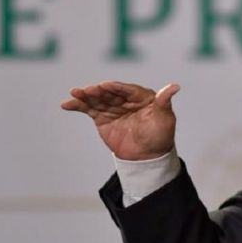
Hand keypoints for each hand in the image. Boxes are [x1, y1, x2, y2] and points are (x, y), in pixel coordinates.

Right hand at [61, 81, 179, 160]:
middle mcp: (125, 99)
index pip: (127, 89)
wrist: (147, 157)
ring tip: (73, 93)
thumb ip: (164, 102)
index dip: (116, 87)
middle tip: (86, 90)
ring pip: (97, 99)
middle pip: (109, 92)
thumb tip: (175, 86)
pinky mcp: (102, 118)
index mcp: (141, 96)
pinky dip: (78, 106)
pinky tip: (66, 104)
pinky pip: (89, 109)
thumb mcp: (164, 119)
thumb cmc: (160, 136)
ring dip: (84, 96)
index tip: (105, 85)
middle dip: (97, 91)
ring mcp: (113, 108)